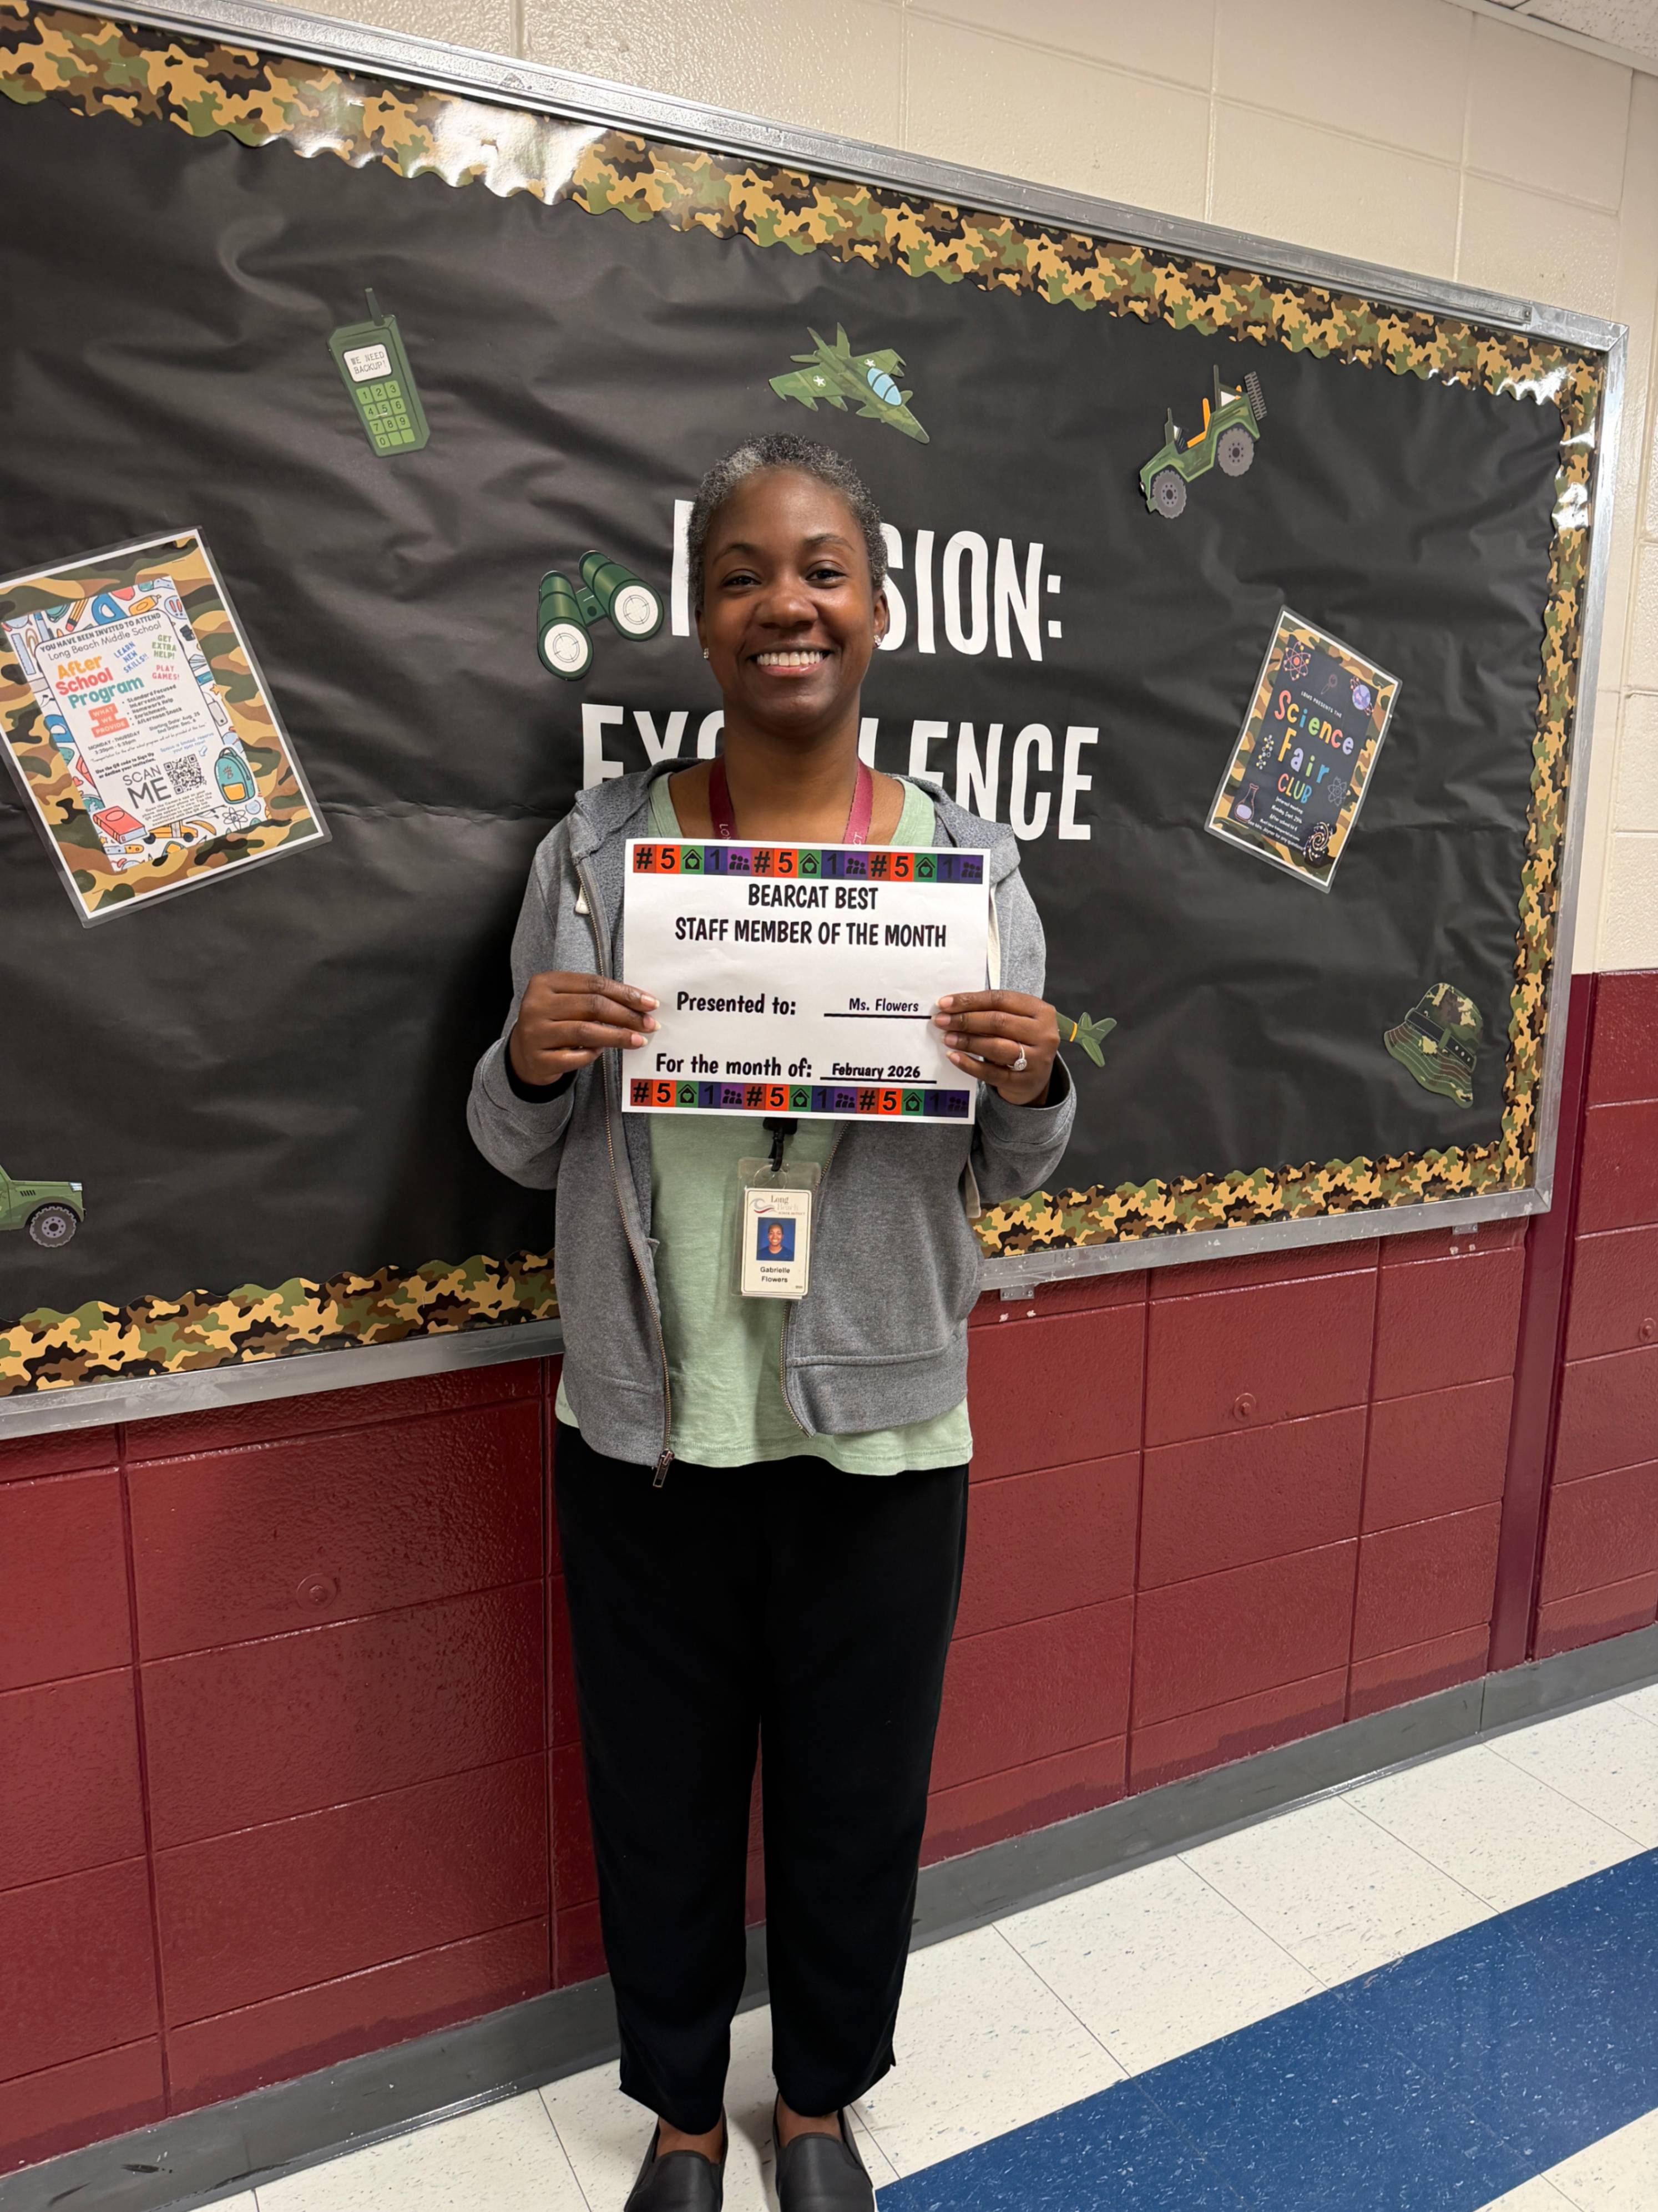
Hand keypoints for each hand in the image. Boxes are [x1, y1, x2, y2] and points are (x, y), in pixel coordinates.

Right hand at [509, 971, 657, 1085]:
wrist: (522, 1053)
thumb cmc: (555, 1022)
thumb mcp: (568, 1001)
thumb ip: (595, 997)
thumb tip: (641, 1004)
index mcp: (545, 982)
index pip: (593, 984)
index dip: (625, 993)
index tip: (650, 1004)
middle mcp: (536, 1005)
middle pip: (592, 1006)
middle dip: (626, 1015)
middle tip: (650, 1024)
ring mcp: (534, 1033)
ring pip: (586, 1032)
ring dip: (617, 1036)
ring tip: (638, 1040)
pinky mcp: (538, 1059)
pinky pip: (575, 1057)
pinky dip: (593, 1055)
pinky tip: (602, 1052)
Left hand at [934, 991, 1058, 1105]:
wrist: (1036, 1078)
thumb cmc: (1020, 1041)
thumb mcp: (1016, 1020)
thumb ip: (992, 1011)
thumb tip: (952, 1007)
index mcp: (1041, 1011)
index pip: (1000, 1000)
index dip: (970, 1000)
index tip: (945, 1003)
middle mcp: (1043, 1034)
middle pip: (998, 1022)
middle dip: (965, 1020)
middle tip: (941, 1021)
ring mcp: (1036, 1060)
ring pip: (995, 1047)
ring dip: (966, 1041)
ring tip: (947, 1038)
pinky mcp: (1024, 1082)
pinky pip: (991, 1073)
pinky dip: (970, 1064)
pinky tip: (954, 1057)